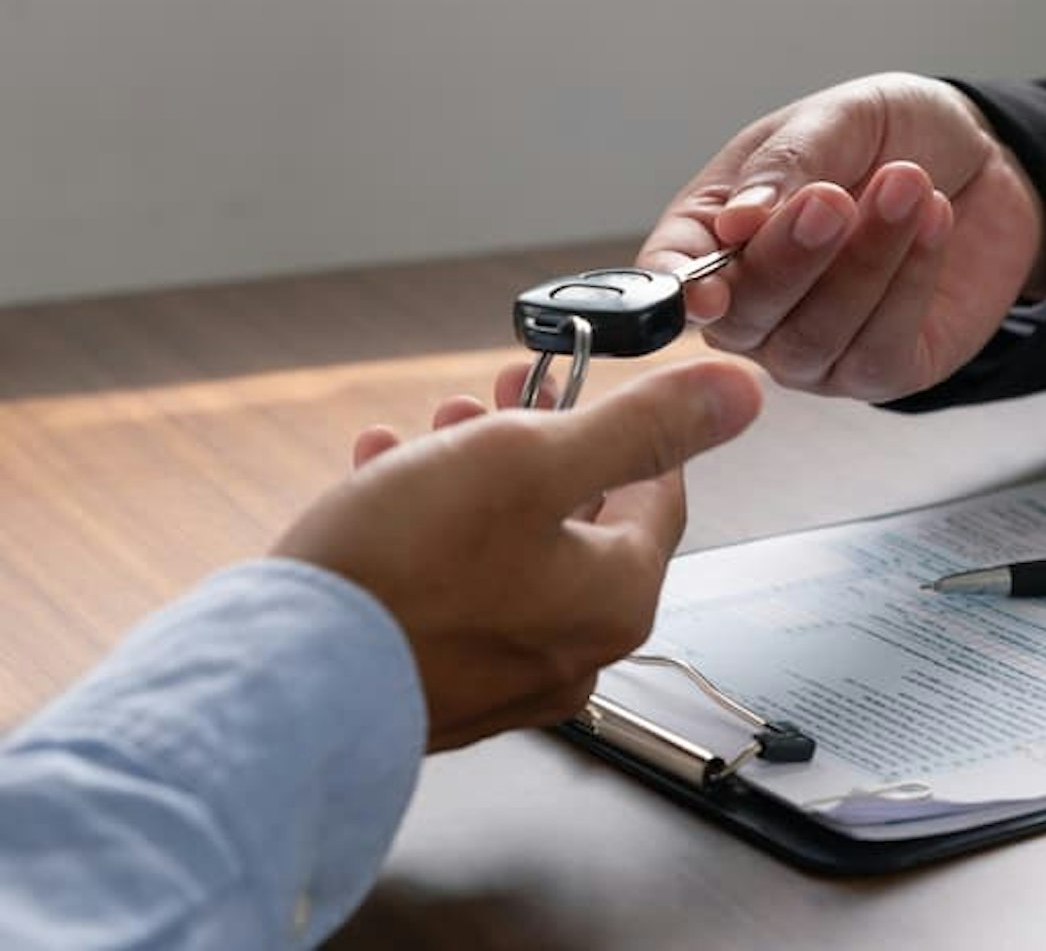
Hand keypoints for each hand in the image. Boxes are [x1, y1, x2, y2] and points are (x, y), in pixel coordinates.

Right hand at [273, 356, 762, 751]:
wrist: (280, 682)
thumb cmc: (398, 574)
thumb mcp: (529, 459)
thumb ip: (640, 423)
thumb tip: (740, 394)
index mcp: (615, 600)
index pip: (656, 495)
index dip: (621, 425)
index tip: (579, 382)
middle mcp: (571, 651)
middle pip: (576, 522)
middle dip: (532, 442)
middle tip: (494, 397)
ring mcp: (502, 678)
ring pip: (506, 551)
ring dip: (471, 475)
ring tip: (429, 428)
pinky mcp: (436, 687)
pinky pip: (451, 592)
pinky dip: (424, 530)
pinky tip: (380, 480)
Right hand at [640, 72, 1045, 400]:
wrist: (985, 161)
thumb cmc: (890, 137)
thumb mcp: (839, 119)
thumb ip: (788, 163)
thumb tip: (736, 223)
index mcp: (716, 232)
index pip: (670, 274)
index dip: (678, 288)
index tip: (708, 287)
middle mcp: (754, 305)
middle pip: (744, 315)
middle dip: (790, 259)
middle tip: (833, 199)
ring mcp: (813, 349)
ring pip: (814, 337)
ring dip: (865, 261)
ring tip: (908, 184)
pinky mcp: (880, 371)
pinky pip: (879, 350)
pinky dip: (909, 282)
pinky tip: (934, 220)